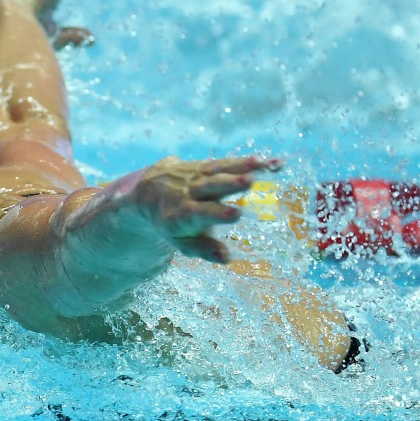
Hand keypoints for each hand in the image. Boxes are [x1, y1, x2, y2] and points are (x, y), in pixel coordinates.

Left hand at [129, 156, 282, 262]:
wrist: (149, 192)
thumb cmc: (171, 224)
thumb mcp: (182, 240)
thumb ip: (203, 249)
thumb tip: (227, 259)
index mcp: (183, 214)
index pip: (200, 213)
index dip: (217, 213)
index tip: (235, 214)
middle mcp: (189, 192)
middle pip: (210, 186)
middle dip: (229, 184)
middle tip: (249, 181)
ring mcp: (196, 176)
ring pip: (218, 170)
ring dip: (240, 166)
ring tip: (261, 165)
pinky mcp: (204, 165)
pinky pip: (225, 162)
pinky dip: (247, 161)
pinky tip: (270, 162)